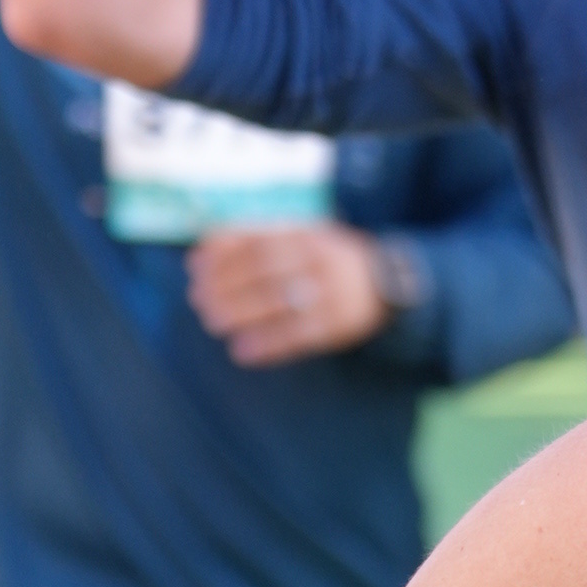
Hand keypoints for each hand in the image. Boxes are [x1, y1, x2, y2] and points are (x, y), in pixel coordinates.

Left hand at [185, 220, 392, 363]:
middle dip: (225, 286)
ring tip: (214, 323)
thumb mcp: (300, 237)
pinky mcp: (340, 326)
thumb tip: (202, 249)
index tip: (195, 269)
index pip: (257, 242)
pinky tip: (242, 351)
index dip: (222, 255)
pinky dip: (268, 344)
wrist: (391, 283)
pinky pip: (299, 336)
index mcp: (307, 235)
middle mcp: (320, 261)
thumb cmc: (328, 259)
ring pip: (279, 303)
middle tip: (199, 300)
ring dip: (240, 314)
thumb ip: (256, 239)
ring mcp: (332, 293)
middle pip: (264, 272)